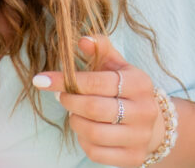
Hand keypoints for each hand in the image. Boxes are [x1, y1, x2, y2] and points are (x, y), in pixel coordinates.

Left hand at [32, 35, 164, 167]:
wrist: (153, 124)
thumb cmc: (126, 89)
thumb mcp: (116, 65)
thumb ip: (100, 48)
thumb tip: (82, 39)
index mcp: (140, 83)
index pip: (97, 82)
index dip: (65, 80)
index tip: (41, 79)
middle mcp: (144, 111)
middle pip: (94, 108)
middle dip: (69, 101)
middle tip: (60, 96)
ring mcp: (140, 137)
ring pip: (93, 132)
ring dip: (75, 121)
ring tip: (74, 113)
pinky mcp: (133, 158)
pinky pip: (96, 153)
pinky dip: (83, 141)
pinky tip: (84, 130)